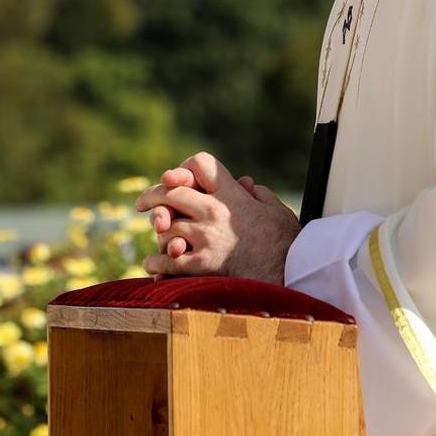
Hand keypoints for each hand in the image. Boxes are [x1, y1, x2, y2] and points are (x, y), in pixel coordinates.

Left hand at [134, 151, 300, 282]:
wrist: (294, 272)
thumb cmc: (288, 243)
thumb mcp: (277, 210)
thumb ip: (259, 193)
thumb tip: (245, 183)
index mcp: (232, 194)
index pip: (200, 163)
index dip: (184, 168)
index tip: (173, 179)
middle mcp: (215, 211)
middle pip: (171, 193)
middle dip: (153, 196)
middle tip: (141, 204)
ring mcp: (208, 238)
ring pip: (167, 228)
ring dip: (158, 235)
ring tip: (156, 240)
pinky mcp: (205, 265)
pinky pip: (169, 260)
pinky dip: (156, 263)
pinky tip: (153, 265)